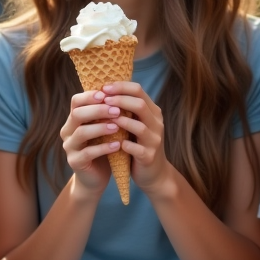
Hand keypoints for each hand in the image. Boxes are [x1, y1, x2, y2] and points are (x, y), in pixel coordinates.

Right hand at [59, 90, 117, 195]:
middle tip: (117, 110)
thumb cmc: (102, 147)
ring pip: (81, 132)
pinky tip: (117, 145)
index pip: (76, 101)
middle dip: (98, 110)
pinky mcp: (75, 162)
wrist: (96, 177)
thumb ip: (107, 113)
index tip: (107, 95)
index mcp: (74, 119)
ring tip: (117, 127)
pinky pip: (87, 153)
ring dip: (101, 127)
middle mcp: (68, 131)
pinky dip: (103, 147)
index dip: (90, 96)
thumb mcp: (104, 128)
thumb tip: (122, 92)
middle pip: (77, 114)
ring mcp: (69, 147)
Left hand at [100, 82, 170, 196]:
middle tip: (102, 100)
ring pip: (139, 126)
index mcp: (152, 112)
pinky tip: (114, 144)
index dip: (120, 86)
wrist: (153, 173)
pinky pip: (137, 149)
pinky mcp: (149, 157)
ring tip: (105, 119)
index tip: (103, 87)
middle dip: (119, 100)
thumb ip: (125, 109)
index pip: (138, 90)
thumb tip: (102, 91)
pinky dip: (125, 145)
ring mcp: (155, 140)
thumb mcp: (135, 123)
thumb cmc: (138, 144)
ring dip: (120, 121)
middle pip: (139, 105)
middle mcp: (157, 123)